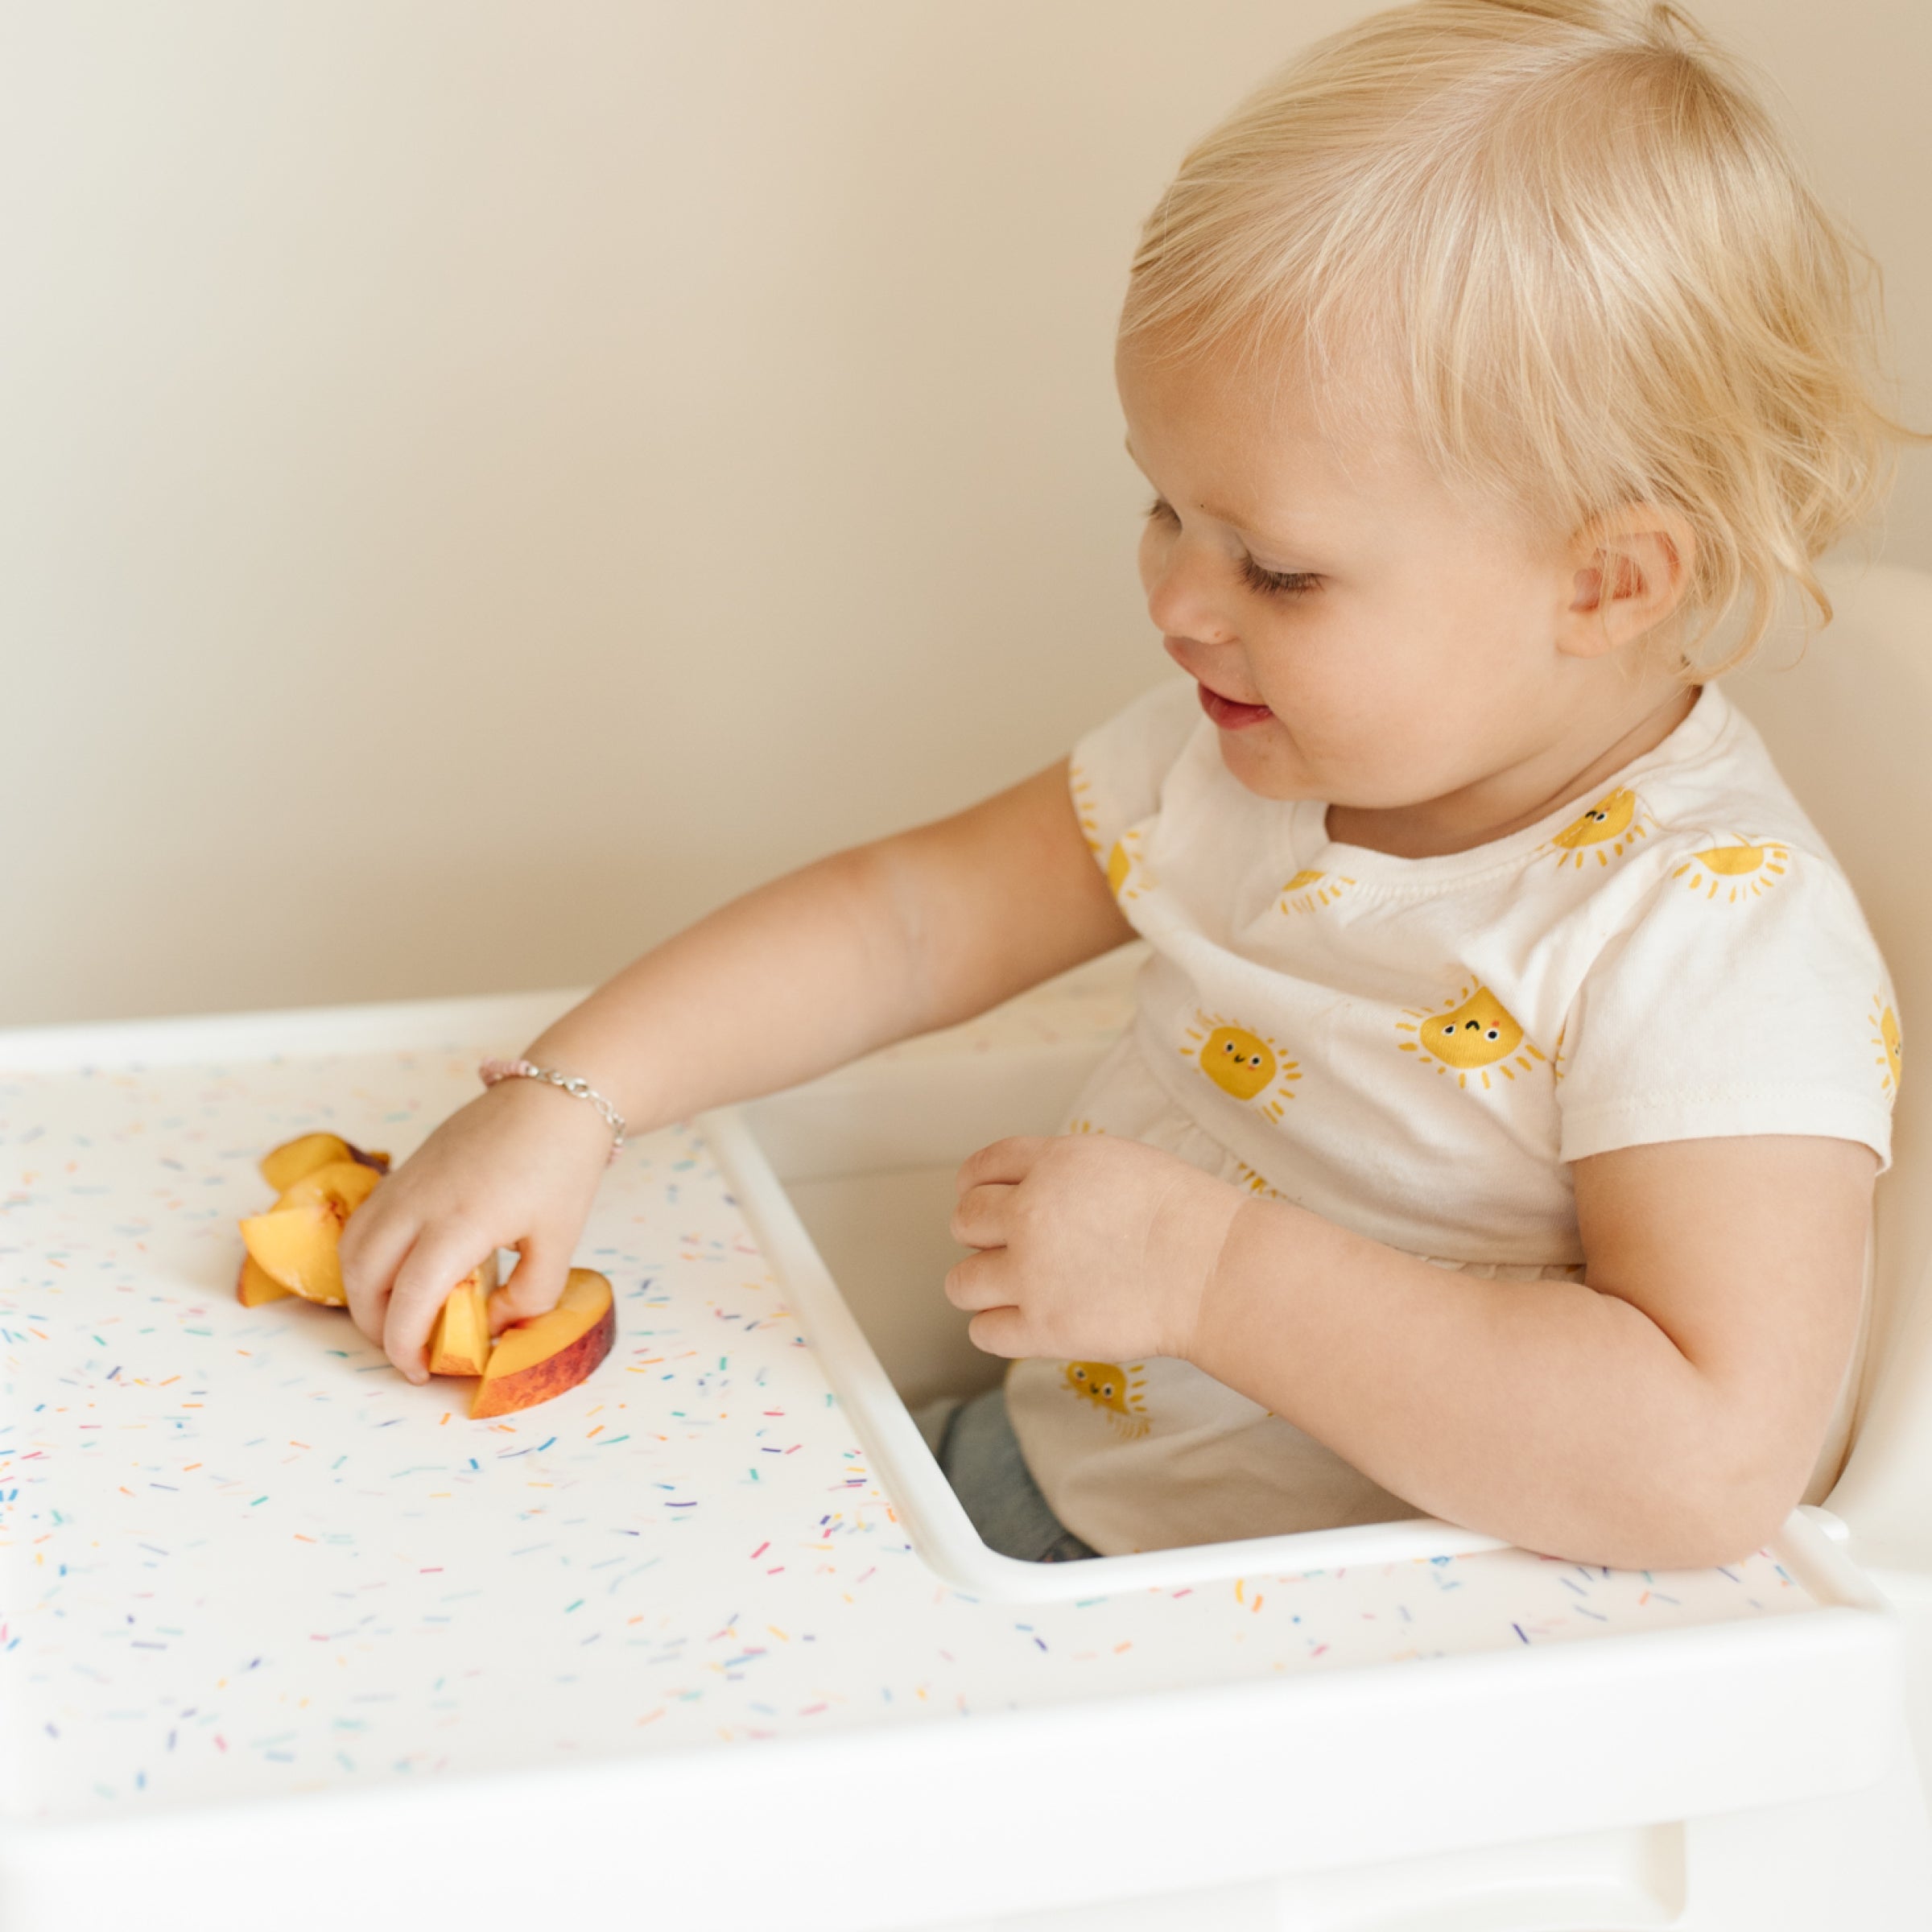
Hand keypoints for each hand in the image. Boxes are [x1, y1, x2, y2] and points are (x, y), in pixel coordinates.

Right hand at [338, 1076, 613, 1383]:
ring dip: (363, 1292)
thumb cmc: (562, 1168)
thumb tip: (493, 1329)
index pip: (410, 1299)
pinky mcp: (405, 1170)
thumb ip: (528, 1298)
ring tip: (399, 1316)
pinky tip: (400, 1272)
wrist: (554, 1098)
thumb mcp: (559, 1243)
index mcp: (461, 1223)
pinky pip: (365, 1221)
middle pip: (364, 1278)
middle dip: (375, 1326)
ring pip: (353, 1248)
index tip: (421, 1371)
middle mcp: (419, 1202)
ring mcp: (406, 1182)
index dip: (405, 1345)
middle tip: (408, 1349)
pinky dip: (367, 1257)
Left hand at [945, 1133, 1244, 1360]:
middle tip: (1013, 1249)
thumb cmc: (1186, 1217)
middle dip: (983, 1236)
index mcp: (1053, 1163)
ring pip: (960, 1282)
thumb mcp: (1116, 1161)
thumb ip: (1060, 1172)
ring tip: (1018, 1290)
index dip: (976, 1186)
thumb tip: (1024, 1192)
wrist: (1217, 1269)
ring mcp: (1032, 1272)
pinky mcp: (1042, 1326)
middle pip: (964, 1221)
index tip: (979, 1200)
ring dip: (984, 1286)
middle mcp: (1031, 1212)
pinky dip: (1000, 1330)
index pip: (982, 1167)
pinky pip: (982, 1332)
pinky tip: (1028, 1322)